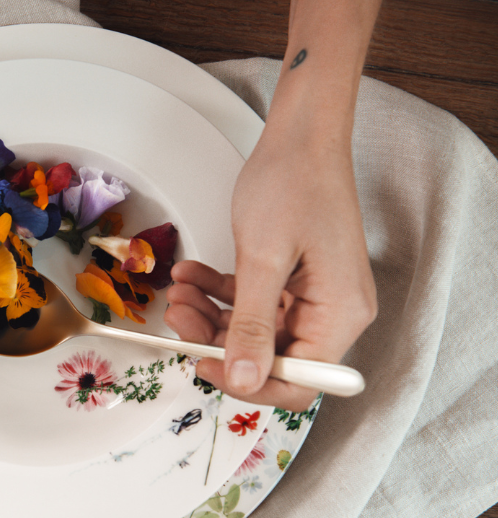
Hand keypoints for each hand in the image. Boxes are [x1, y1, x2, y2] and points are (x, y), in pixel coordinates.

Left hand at [165, 126, 376, 410]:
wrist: (299, 135)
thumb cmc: (293, 183)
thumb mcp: (262, 260)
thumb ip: (251, 325)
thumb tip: (245, 380)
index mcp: (339, 315)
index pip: (297, 383)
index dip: (247, 383)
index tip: (202, 364)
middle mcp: (332, 312)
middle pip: (269, 356)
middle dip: (216, 338)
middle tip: (178, 315)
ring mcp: (312, 296)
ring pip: (252, 329)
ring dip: (210, 313)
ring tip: (178, 290)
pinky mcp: (292, 280)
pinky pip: (251, 302)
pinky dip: (218, 292)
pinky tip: (191, 275)